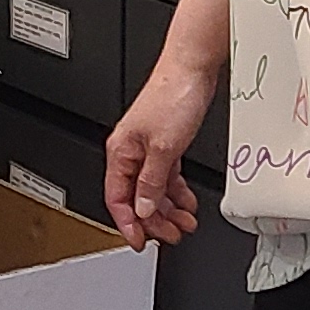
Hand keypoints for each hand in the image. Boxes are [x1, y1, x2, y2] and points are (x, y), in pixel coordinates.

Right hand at [103, 60, 212, 249]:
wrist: (192, 68)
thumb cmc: (173, 96)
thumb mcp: (164, 148)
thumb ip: (151, 182)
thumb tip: (142, 209)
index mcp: (121, 152)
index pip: (117, 198)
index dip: (127, 224)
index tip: (140, 242)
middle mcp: (131, 152)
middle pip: (136, 197)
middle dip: (153, 220)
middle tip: (171, 235)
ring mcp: (149, 147)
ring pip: (153, 189)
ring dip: (167, 209)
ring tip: (184, 223)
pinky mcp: (166, 142)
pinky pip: (166, 176)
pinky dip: (176, 192)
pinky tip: (186, 202)